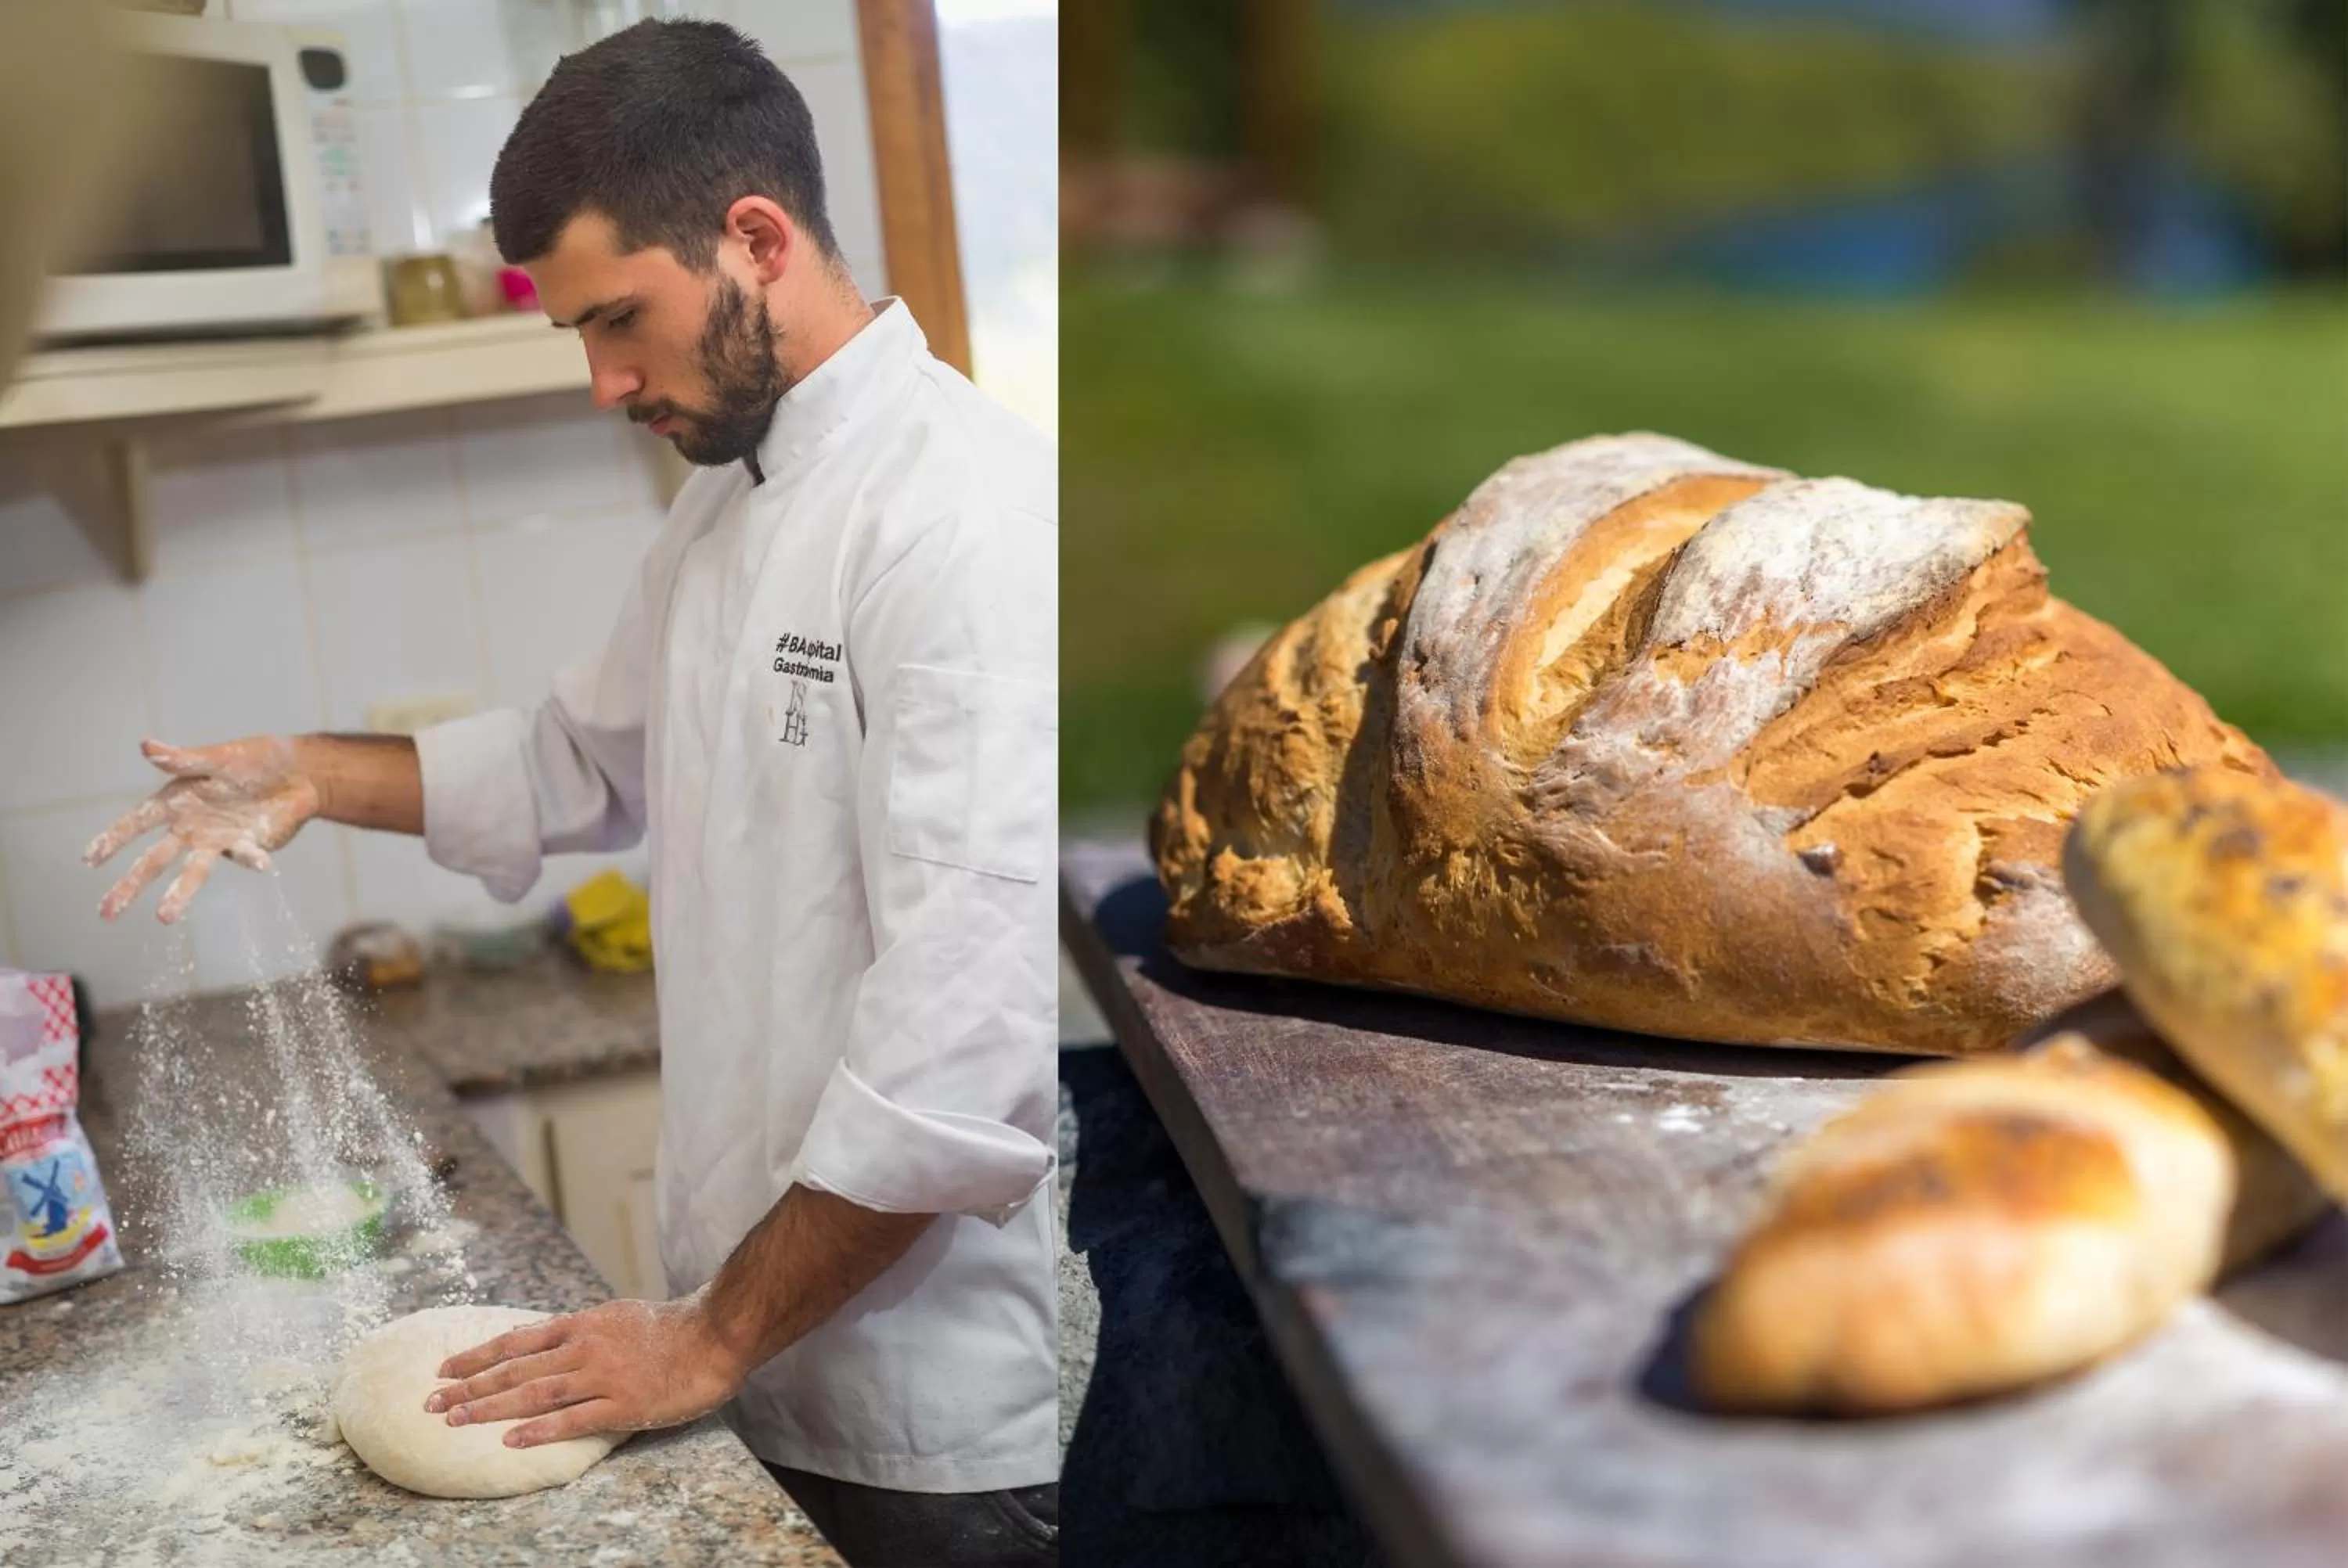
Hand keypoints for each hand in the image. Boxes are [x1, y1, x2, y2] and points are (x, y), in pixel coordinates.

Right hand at [84, 737, 321, 922]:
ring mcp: (217, 841)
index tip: (89, 859)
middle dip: (130, 885)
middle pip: (154, 859)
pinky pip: (245, 856)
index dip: (113, 839)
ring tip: (164, 917)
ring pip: (192, 871)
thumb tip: (147, 746)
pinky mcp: (247, 847)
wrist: (299, 773)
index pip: (137, 822)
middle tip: (107, 913)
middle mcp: (190, 826)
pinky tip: (263, 864)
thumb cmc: (254, 759)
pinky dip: (251, 859)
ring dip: (179, 893)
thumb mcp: (218, 757)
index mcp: (176, 802)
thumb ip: (184, 759)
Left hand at [424, 1295, 752, 1447]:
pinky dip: (540, 1429)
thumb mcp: (616, 1316)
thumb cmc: (670, 1328)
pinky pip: (573, 1419)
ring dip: (490, 1407)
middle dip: (469, 1386)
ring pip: (534, 1393)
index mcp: (581, 1324)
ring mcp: (603, 1376)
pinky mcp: (623, 1403)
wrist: (714, 1334)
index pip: (516, 1340)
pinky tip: (512, 1440)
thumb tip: (543, 1340)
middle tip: (431, 1402)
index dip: (477, 1355)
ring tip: (455, 1421)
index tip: (443, 1369)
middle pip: (515, 1368)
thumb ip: (579, 1331)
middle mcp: (584, 1347)